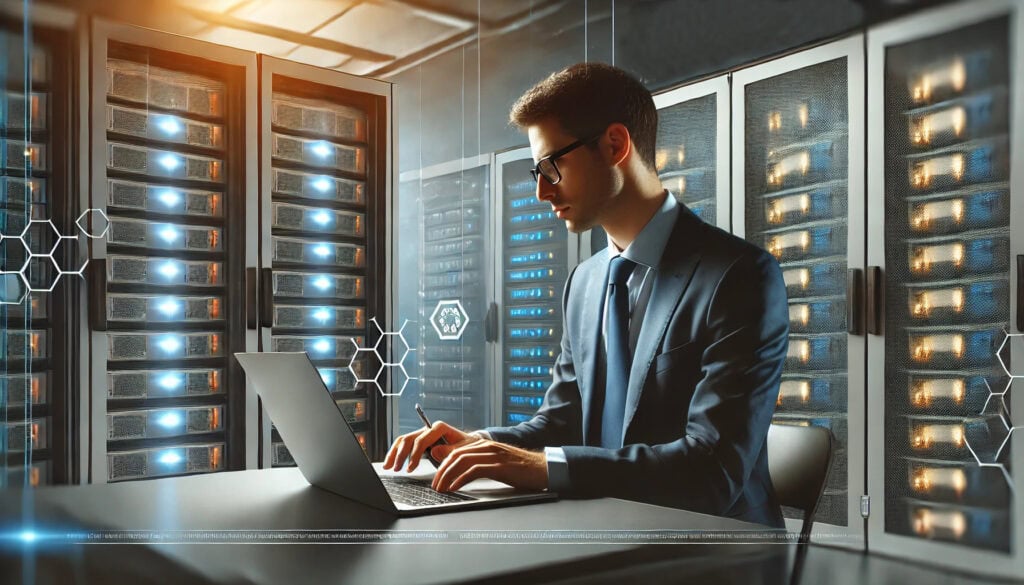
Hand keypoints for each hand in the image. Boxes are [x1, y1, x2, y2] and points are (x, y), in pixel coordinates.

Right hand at [382, 421, 477, 472]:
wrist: (469, 445)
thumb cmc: (467, 447)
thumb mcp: (462, 449)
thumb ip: (449, 451)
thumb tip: (433, 451)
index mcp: (439, 428)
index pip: (422, 440)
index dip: (415, 454)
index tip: (411, 467)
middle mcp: (428, 429)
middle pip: (409, 439)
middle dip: (400, 454)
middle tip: (397, 468)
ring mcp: (423, 434)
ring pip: (403, 440)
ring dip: (394, 453)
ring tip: (388, 467)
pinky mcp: (420, 440)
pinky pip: (405, 444)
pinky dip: (396, 453)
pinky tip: (391, 462)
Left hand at [431, 439, 547, 491]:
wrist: (542, 468)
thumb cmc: (519, 468)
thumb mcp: (495, 463)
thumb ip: (477, 463)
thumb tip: (458, 471)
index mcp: (484, 444)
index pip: (456, 450)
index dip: (443, 463)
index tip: (437, 476)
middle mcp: (486, 446)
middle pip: (455, 455)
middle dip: (442, 470)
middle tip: (435, 485)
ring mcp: (493, 455)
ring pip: (462, 461)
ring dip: (448, 475)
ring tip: (441, 488)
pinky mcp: (499, 466)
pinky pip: (474, 470)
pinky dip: (461, 479)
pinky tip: (455, 488)